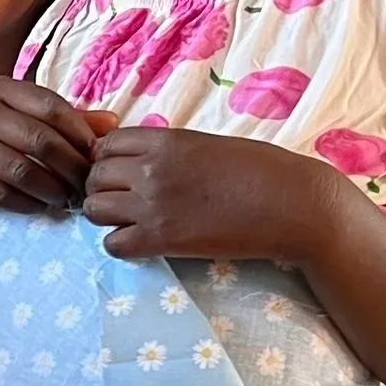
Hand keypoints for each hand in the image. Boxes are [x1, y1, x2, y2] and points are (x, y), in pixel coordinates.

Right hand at [0, 78, 93, 213]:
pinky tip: (40, 206)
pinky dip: (27, 203)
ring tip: (66, 199)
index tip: (95, 155)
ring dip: (51, 189)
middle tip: (86, 185)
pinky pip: (0, 193)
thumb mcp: (17, 112)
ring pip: (21, 170)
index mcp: (1, 88)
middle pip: (39, 140)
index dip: (79, 133)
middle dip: (70, 167)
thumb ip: (63, 117)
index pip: (51, 107)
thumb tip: (113, 124)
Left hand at [84, 124, 334, 264]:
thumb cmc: (262, 170)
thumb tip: (146, 159)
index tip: (121, 173)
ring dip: (106, 217)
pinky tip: (141, 243)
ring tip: (130, 222)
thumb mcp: (208, 145)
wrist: (292, 204)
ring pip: (94, 209)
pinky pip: (113, 245)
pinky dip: (121, 246)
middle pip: (93, 176)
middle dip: (102, 188)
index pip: (106, 145)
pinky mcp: (161, 239)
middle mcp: (150, 168)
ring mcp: (152, 204)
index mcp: (164, 140)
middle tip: (123, 201)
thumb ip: (170, 150)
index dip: (107, 160)